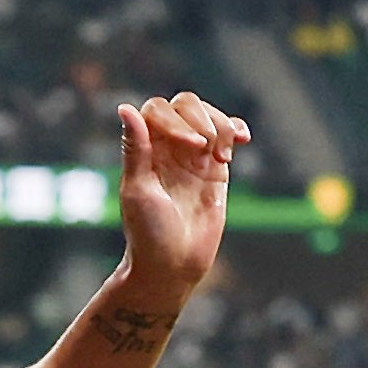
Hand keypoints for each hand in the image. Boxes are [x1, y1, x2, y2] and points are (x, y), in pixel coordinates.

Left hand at [113, 93, 246, 303]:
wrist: (174, 262)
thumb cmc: (148, 231)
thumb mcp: (138, 189)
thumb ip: (135, 148)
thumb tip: (124, 107)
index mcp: (143, 151)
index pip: (157, 109)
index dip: (176, 118)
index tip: (189, 146)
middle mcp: (166, 149)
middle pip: (186, 104)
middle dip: (202, 118)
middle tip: (204, 149)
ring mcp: (192, 156)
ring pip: (210, 115)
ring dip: (221, 127)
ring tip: (222, 158)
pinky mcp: (215, 167)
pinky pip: (228, 134)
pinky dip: (237, 129)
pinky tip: (243, 141)